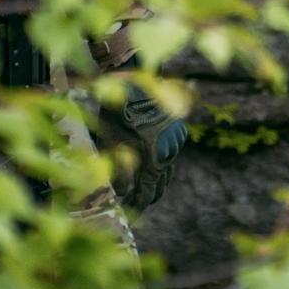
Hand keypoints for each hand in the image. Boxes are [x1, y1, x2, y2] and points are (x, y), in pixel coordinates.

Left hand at [112, 84, 186, 209]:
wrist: (134, 78)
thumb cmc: (116, 110)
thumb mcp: (111, 142)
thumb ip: (119, 171)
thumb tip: (123, 192)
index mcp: (154, 158)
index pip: (149, 191)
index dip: (139, 203)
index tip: (131, 210)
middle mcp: (170, 151)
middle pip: (161, 183)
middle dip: (148, 194)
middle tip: (135, 202)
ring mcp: (176, 140)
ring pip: (167, 168)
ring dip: (155, 179)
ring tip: (144, 187)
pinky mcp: (177, 130)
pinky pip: (169, 153)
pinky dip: (160, 162)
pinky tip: (152, 164)